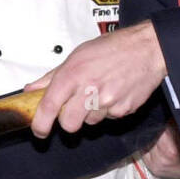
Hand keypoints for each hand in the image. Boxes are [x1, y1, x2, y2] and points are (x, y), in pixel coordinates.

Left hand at [28, 22, 166, 136]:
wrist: (148, 49)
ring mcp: (108, 101)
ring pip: (90, 122)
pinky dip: (108, 110)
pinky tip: (114, 92)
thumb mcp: (77, 56)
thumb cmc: (113, 48)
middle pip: (69, 124)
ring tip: (100, 91)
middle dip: (68, 122)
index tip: (39, 130)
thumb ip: (52, 76)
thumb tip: (32, 89)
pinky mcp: (124, 109)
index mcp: (73, 73)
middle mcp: (89, 89)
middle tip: (74, 109)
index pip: (49, 106)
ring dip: (91, 113)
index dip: (41, 123)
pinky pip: (109, 118)